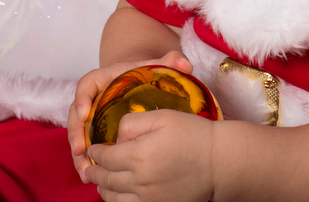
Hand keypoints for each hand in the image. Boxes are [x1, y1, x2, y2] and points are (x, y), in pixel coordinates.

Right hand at [67, 50, 193, 180]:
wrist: (143, 84)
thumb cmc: (149, 75)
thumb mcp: (159, 67)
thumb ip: (172, 61)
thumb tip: (184, 64)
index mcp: (105, 79)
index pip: (87, 84)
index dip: (82, 97)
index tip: (85, 113)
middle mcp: (94, 98)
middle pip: (77, 113)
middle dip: (76, 132)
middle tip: (80, 149)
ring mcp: (93, 117)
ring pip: (79, 134)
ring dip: (79, 153)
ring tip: (86, 171)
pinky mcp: (96, 133)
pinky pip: (86, 147)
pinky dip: (85, 161)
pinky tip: (90, 177)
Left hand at [85, 109, 215, 201]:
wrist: (219, 161)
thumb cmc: (193, 134)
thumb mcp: (162, 116)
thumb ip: (132, 122)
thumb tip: (115, 137)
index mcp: (139, 155)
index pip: (105, 157)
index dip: (95, 152)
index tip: (92, 148)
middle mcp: (140, 180)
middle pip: (105, 179)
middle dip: (94, 171)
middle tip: (89, 166)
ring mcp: (148, 198)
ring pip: (113, 198)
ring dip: (103, 188)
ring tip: (100, 181)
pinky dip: (117, 201)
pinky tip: (117, 194)